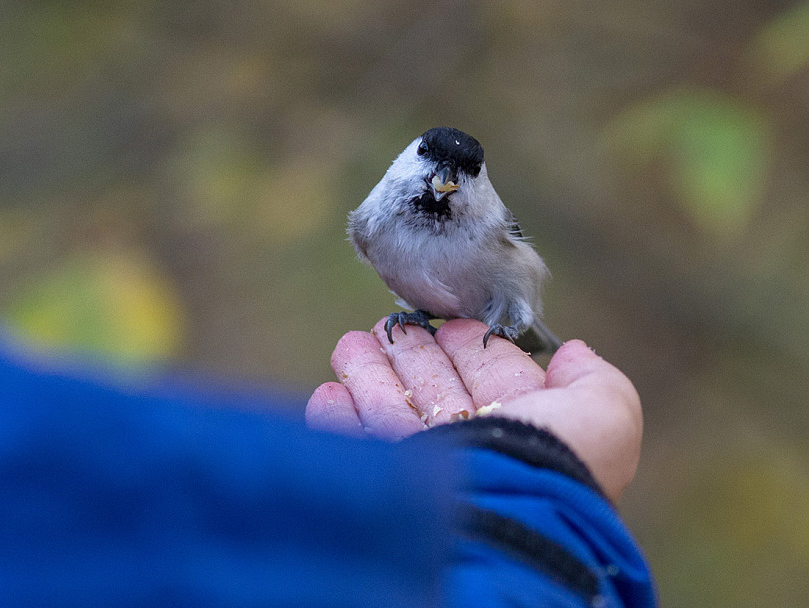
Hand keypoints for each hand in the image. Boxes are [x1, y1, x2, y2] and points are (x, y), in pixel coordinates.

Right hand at [307, 318, 642, 501]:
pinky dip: (337, 418)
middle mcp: (471, 447)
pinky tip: (330, 392)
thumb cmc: (553, 462)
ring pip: (389, 409)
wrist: (495, 515)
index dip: (467, 346)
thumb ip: (594, 379)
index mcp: (520, 427)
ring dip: (368, 373)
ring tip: (352, 342)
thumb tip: (572, 351)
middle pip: (433, 388)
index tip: (447, 322)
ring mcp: (423, 467)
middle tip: (389, 324)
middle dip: (412, 354)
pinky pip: (351, 444)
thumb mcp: (604, 413)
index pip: (487, 375)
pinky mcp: (380, 480)